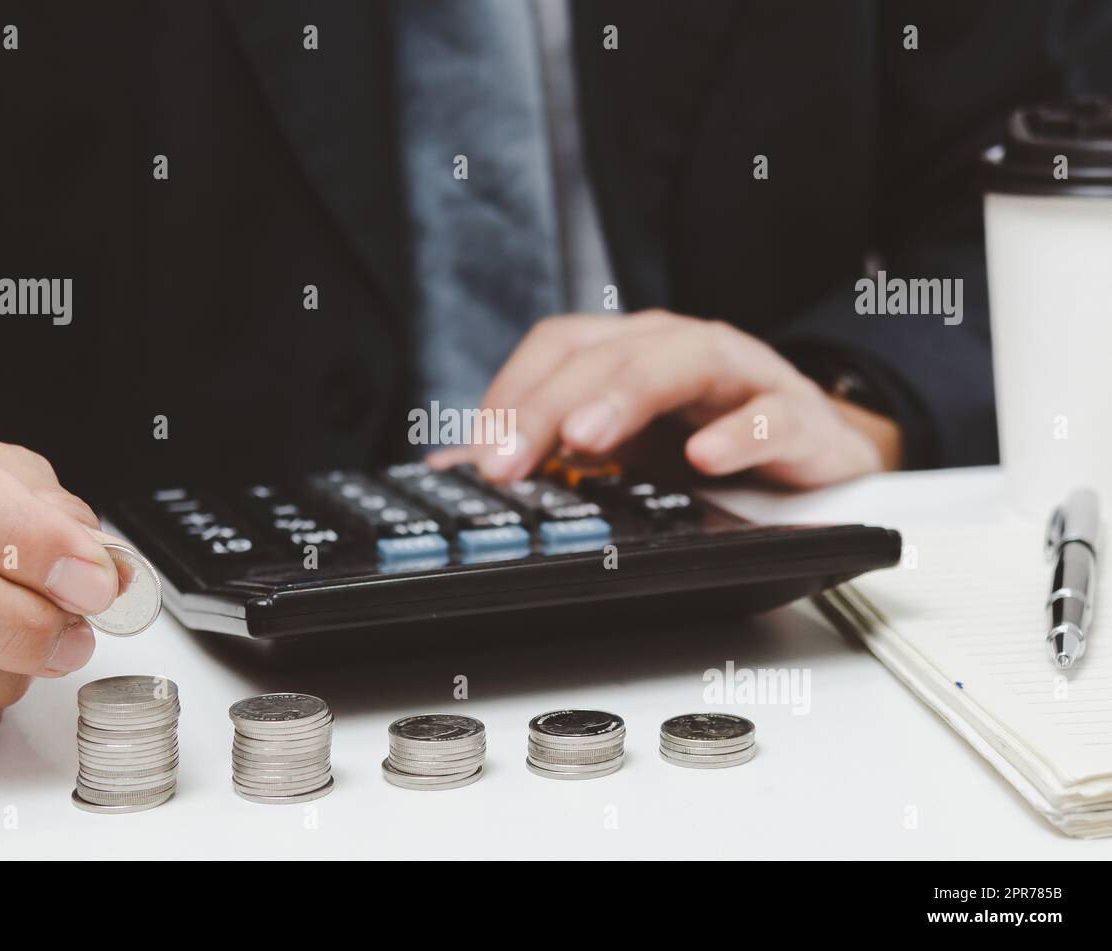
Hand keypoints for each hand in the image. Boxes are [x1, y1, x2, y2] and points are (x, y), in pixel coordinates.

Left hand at [429, 311, 901, 487]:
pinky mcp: (800, 420)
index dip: (514, 391)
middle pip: (610, 353)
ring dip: (630, 395)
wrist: (818, 461)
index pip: (561, 345)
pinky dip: (739, 433)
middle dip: (549, 405)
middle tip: (507, 461)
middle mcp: (682, 350)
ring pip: (687, 361)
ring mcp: (745, 379)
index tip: (480, 453)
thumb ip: (549, 453)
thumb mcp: (623, 450)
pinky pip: (770, 417)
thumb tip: (459, 470)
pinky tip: (705, 459)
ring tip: (587, 438)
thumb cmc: (711, 446)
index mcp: (634, 351)